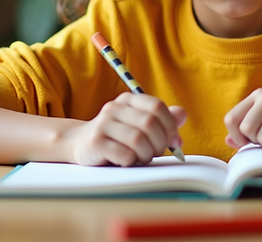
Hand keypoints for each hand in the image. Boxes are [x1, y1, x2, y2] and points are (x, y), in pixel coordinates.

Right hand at [68, 92, 185, 166]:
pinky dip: (132, 161)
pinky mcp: (95, 142)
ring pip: (138, 140)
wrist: (80, 144)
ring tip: (142, 158)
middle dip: (159, 143)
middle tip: (156, 153)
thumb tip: (182, 115)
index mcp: (128, 100)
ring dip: (146, 154)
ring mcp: (103, 124)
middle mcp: (114, 108)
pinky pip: (124, 154)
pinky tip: (126, 161)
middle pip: (150, 123)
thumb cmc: (117, 137)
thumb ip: (162, 119)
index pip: (157, 106)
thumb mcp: (139, 125)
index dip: (170, 126)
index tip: (173, 141)